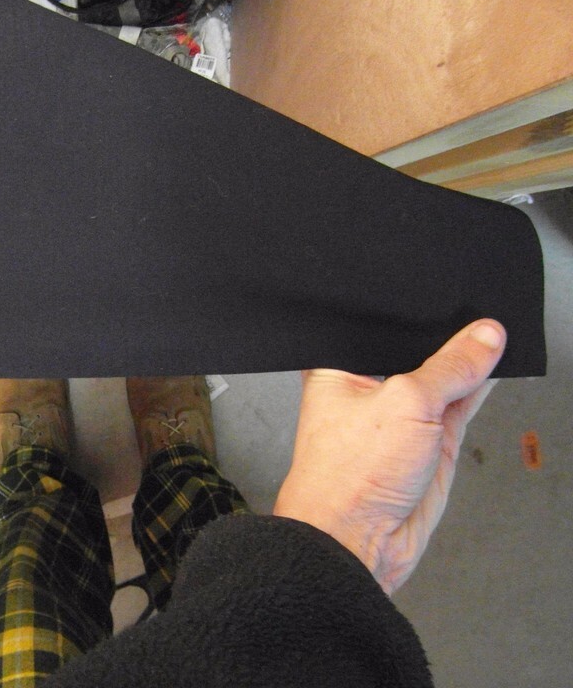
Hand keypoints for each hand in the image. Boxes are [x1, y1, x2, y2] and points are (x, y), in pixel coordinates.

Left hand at [273, 319, 505, 594]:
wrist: (358, 541)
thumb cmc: (346, 477)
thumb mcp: (406, 403)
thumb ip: (449, 367)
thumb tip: (483, 336)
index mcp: (337, 368)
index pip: (379, 326)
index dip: (409, 309)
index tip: (445, 292)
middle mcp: (366, 388)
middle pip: (412, 350)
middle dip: (442, 335)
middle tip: (476, 311)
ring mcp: (399, 416)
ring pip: (441, 376)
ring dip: (467, 360)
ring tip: (493, 332)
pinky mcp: (426, 440)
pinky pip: (458, 403)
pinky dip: (477, 386)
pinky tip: (495, 364)